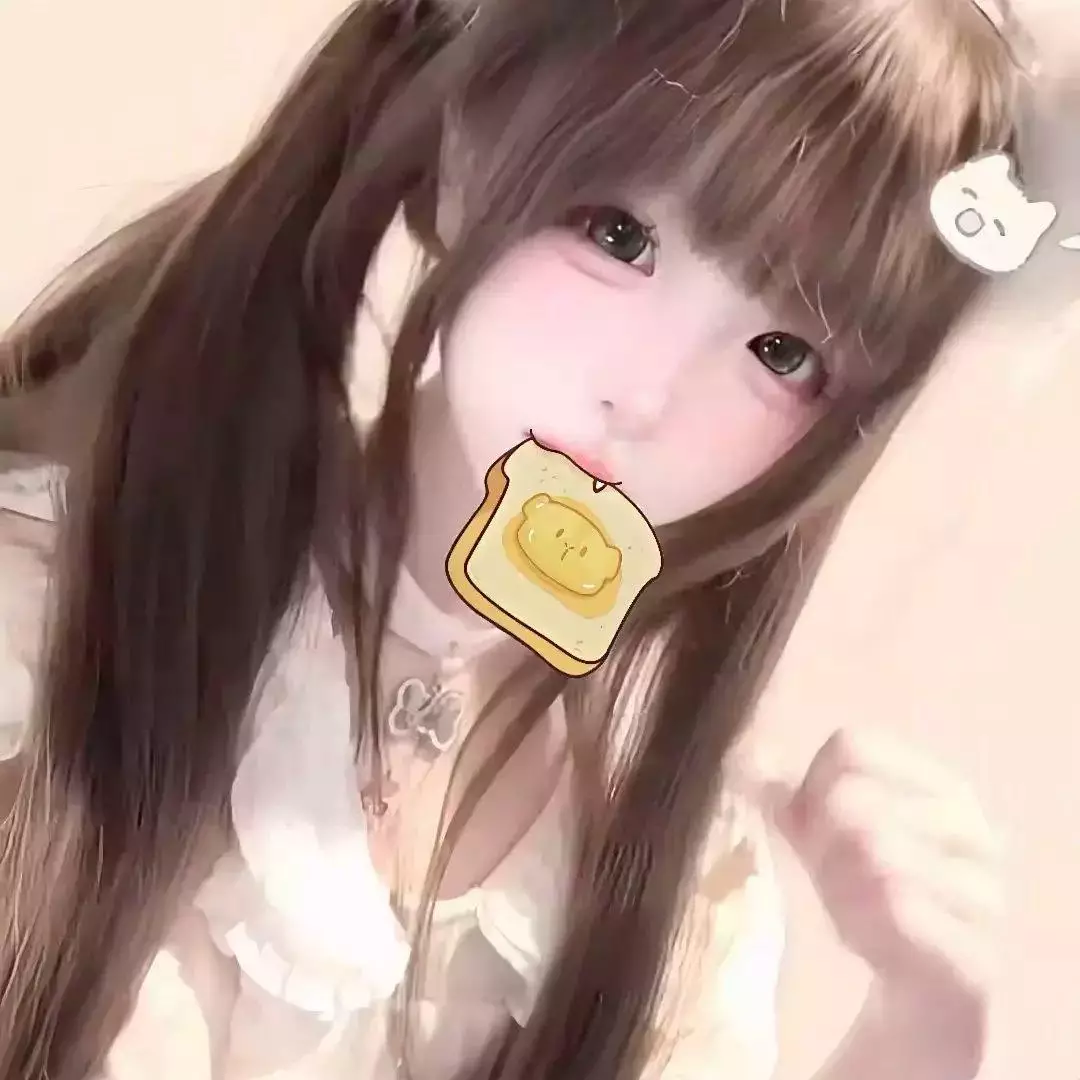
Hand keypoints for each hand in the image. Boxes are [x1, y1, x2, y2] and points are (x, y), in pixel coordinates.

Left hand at [758, 730, 1004, 1064]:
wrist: (922, 985)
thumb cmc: (867, 891)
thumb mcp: (818, 838)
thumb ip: (783, 796)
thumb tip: (740, 756)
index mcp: (937, 784)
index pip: (853, 746)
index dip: (812, 785)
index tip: (813, 825)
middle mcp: (970, 826)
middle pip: (856, 799)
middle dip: (823, 843)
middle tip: (832, 878)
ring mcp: (983, 886)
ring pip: (878, 851)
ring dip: (840, 885)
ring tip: (849, 906)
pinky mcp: (978, 948)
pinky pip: (900, 910)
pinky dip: (864, 923)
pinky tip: (865, 939)